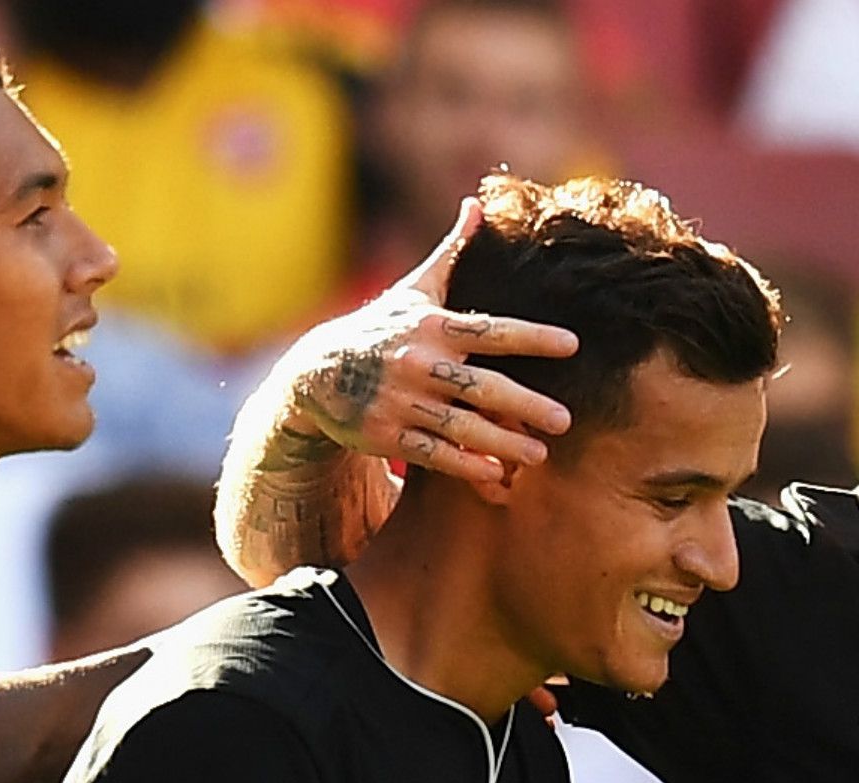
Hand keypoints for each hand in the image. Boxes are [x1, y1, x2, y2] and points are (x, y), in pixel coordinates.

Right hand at [279, 199, 578, 482]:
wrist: (314, 374)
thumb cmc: (377, 329)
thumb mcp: (412, 290)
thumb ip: (451, 253)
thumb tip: (479, 203)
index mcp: (431, 327)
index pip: (489, 331)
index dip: (531, 337)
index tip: (571, 344)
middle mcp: (417, 365)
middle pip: (480, 387)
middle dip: (525, 405)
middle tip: (565, 420)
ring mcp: (399, 402)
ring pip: (459, 426)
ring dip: (501, 443)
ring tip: (540, 453)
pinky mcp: (384, 435)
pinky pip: (430, 454)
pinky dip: (463, 465)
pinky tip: (495, 475)